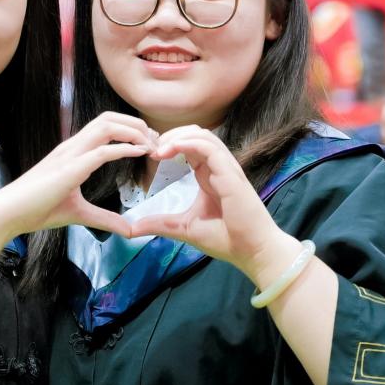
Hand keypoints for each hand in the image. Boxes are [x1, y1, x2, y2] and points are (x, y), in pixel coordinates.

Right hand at [0, 112, 155, 240]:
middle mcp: (72, 146)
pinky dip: (124, 148)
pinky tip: (140, 152)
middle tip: (157, 141)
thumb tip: (129, 230)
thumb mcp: (79, 214)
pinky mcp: (69, 168)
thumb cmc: (36, 210)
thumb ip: (104, 219)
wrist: (8, 214)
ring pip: (106, 126)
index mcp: (73, 152)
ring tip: (151, 144)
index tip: (150, 144)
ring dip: (133, 131)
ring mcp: (70, 154)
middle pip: (109, 118)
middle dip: (136, 124)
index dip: (130, 129)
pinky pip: (101, 150)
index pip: (104, 126)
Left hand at [128, 125, 294, 280]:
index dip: (169, 144)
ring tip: (159, 149)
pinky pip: (209, 147)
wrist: (252, 251)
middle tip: (151, 148)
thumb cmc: (226, 238)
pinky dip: (188, 143)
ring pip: (203, 134)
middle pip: (195, 133)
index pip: (190, 145)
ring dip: (178, 136)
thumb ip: (160, 224)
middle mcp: (218, 166)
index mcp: (209, 174)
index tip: (150, 155)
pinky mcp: (230, 173)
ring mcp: (225, 167)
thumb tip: (132, 229)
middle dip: (171, 135)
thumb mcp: (184, 228)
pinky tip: (171, 151)